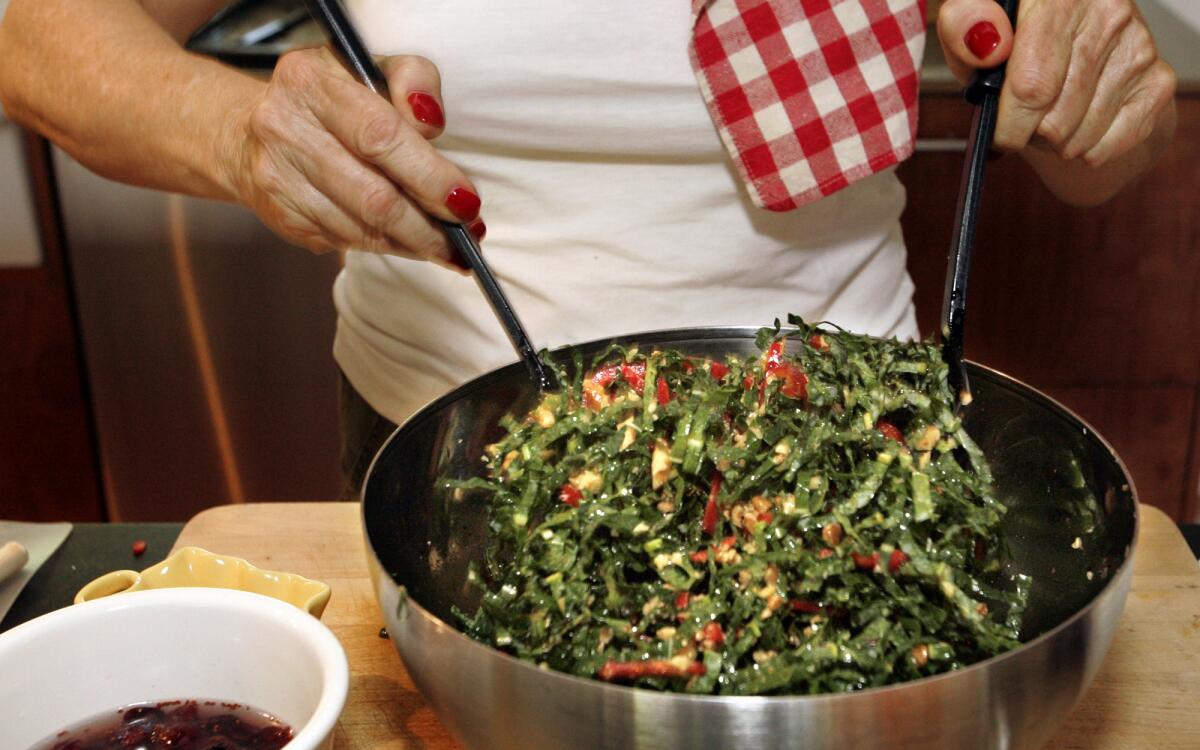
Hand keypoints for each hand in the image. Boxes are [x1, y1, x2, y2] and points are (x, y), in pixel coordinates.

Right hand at [223, 47, 483, 270]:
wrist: (248, 131)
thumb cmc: (328, 98)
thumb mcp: (370, 68)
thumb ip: (412, 80)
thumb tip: (432, 124)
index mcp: (310, 83)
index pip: (381, 136)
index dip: (429, 175)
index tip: (466, 201)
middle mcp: (285, 130)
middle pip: (374, 196)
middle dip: (429, 224)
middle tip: (466, 237)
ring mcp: (278, 180)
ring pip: (363, 229)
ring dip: (414, 243)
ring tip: (448, 246)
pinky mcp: (282, 218)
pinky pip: (347, 242)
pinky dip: (387, 246)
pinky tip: (411, 243)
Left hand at [936, 0, 1175, 168]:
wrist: (1073, 51)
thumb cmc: (1013, 44)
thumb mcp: (969, 28)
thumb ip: (964, 25)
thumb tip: (987, 43)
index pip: (1032, 85)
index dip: (1007, 121)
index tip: (997, 129)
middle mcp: (1108, 11)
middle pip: (1054, 120)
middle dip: (1028, 132)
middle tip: (1022, 116)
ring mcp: (1138, 45)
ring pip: (1078, 139)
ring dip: (1054, 141)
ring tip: (1048, 113)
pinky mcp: (1157, 80)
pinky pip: (1104, 147)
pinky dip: (1083, 149)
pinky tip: (1078, 120)